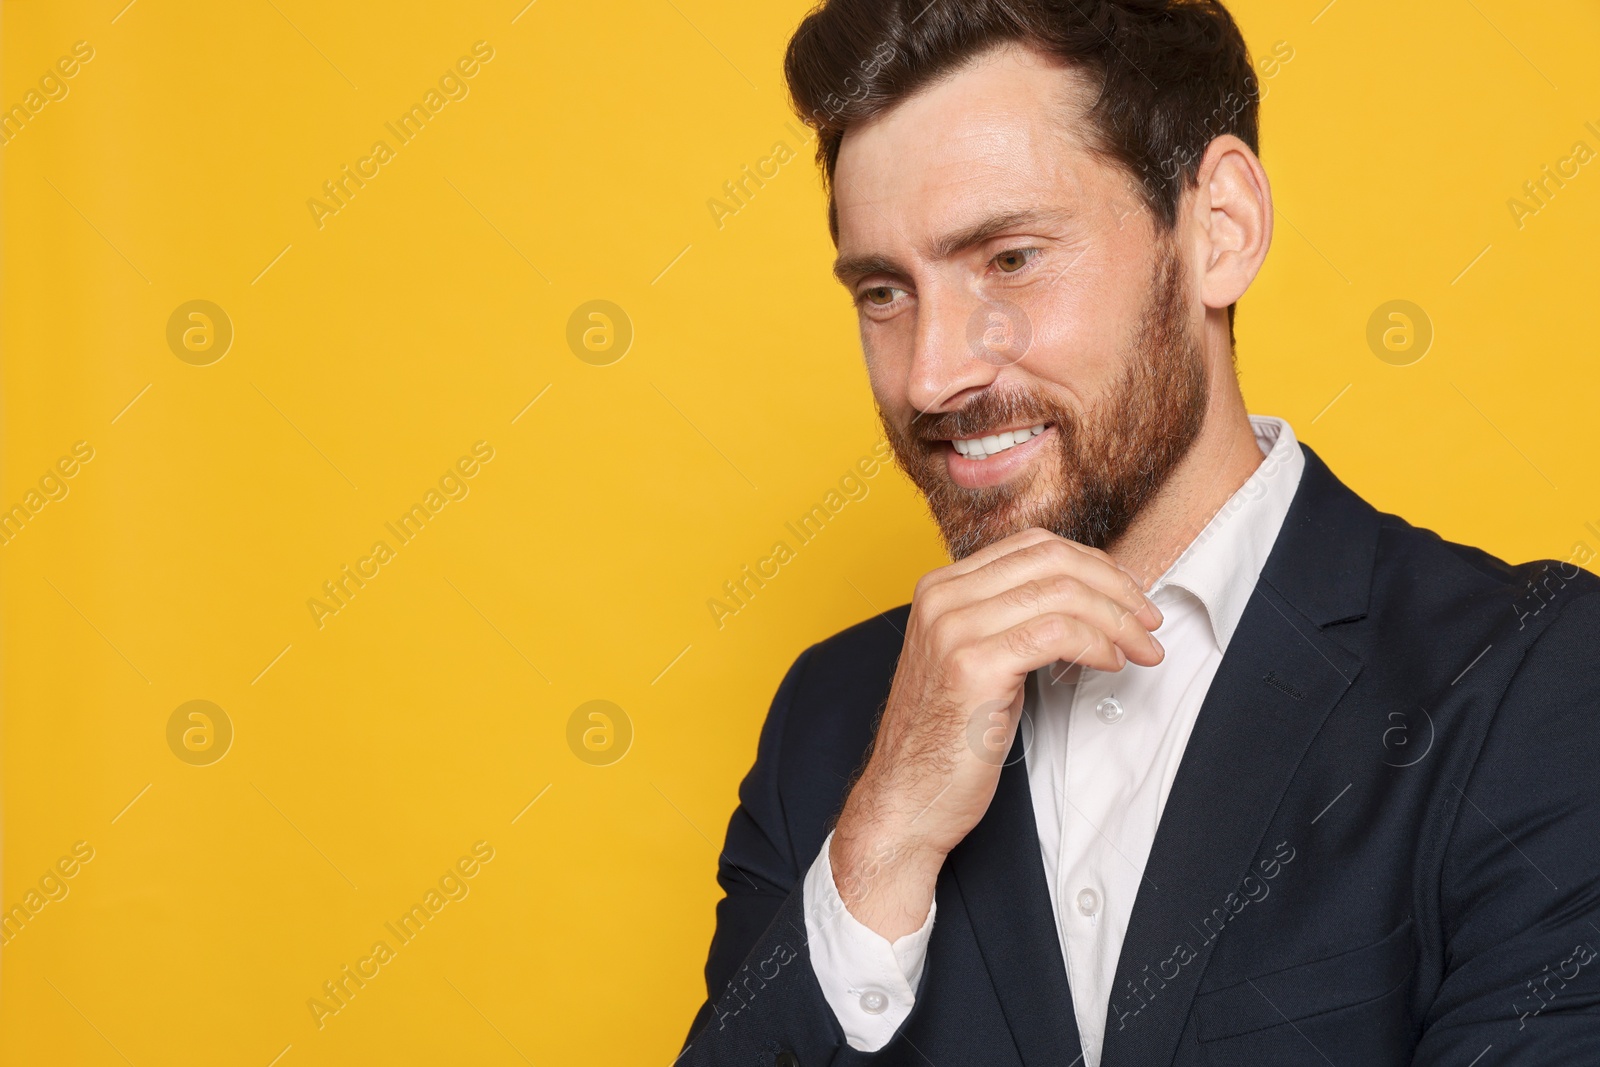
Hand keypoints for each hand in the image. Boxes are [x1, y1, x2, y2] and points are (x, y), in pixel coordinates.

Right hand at [828, 527, 1164, 938]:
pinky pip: (1057, 633)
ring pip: (1062, 592)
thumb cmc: (946, 740)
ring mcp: (953, 629)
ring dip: (1118, 619)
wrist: (905, 800)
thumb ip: (1012, 620)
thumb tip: (1088, 600)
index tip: (1129, 596)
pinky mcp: (972, 666)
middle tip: (1149, 622)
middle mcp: (942, 597)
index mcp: (941, 587)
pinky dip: (1098, 643)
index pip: (1034, 545)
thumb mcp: (976, 661)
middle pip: (1053, 560)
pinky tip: (1112, 663)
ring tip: (1143, 648)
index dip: (1094, 565)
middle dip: (1116, 588)